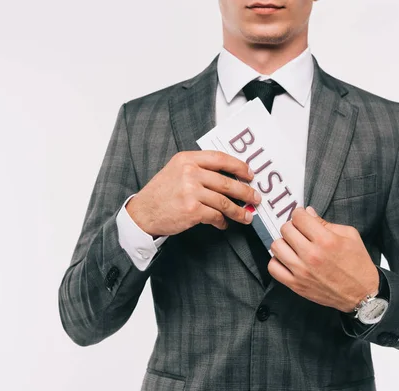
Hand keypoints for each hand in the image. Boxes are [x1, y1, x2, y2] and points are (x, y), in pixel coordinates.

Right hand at [126, 150, 261, 236]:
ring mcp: (191, 192)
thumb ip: (197, 168)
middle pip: (226, 182)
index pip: (220, 158)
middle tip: (255, 198)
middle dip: (245, 192)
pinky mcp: (192, 210)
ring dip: (238, 211)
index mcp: (187, 159)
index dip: (238, 166)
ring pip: (224, 202)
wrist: (143, 212)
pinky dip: (222, 222)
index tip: (250, 174)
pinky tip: (224, 224)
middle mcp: (190, 173)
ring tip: (246, 216)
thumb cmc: (161, 193)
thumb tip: (228, 176)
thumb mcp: (175, 170)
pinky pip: (215, 216)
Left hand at [268, 207, 378, 312]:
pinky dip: (277, 261)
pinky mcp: (296, 285)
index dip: (300, 214)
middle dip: (293, 227)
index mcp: (326, 241)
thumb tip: (307, 212)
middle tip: (300, 231)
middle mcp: (311, 255)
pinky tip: (288, 259)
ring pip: (276, 246)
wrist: (362, 294)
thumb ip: (325, 223)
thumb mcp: (349, 236)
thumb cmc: (357, 264)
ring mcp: (301, 271)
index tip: (302, 218)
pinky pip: (273, 268)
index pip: (298, 217)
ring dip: (284, 242)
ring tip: (293, 245)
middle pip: (285, 229)